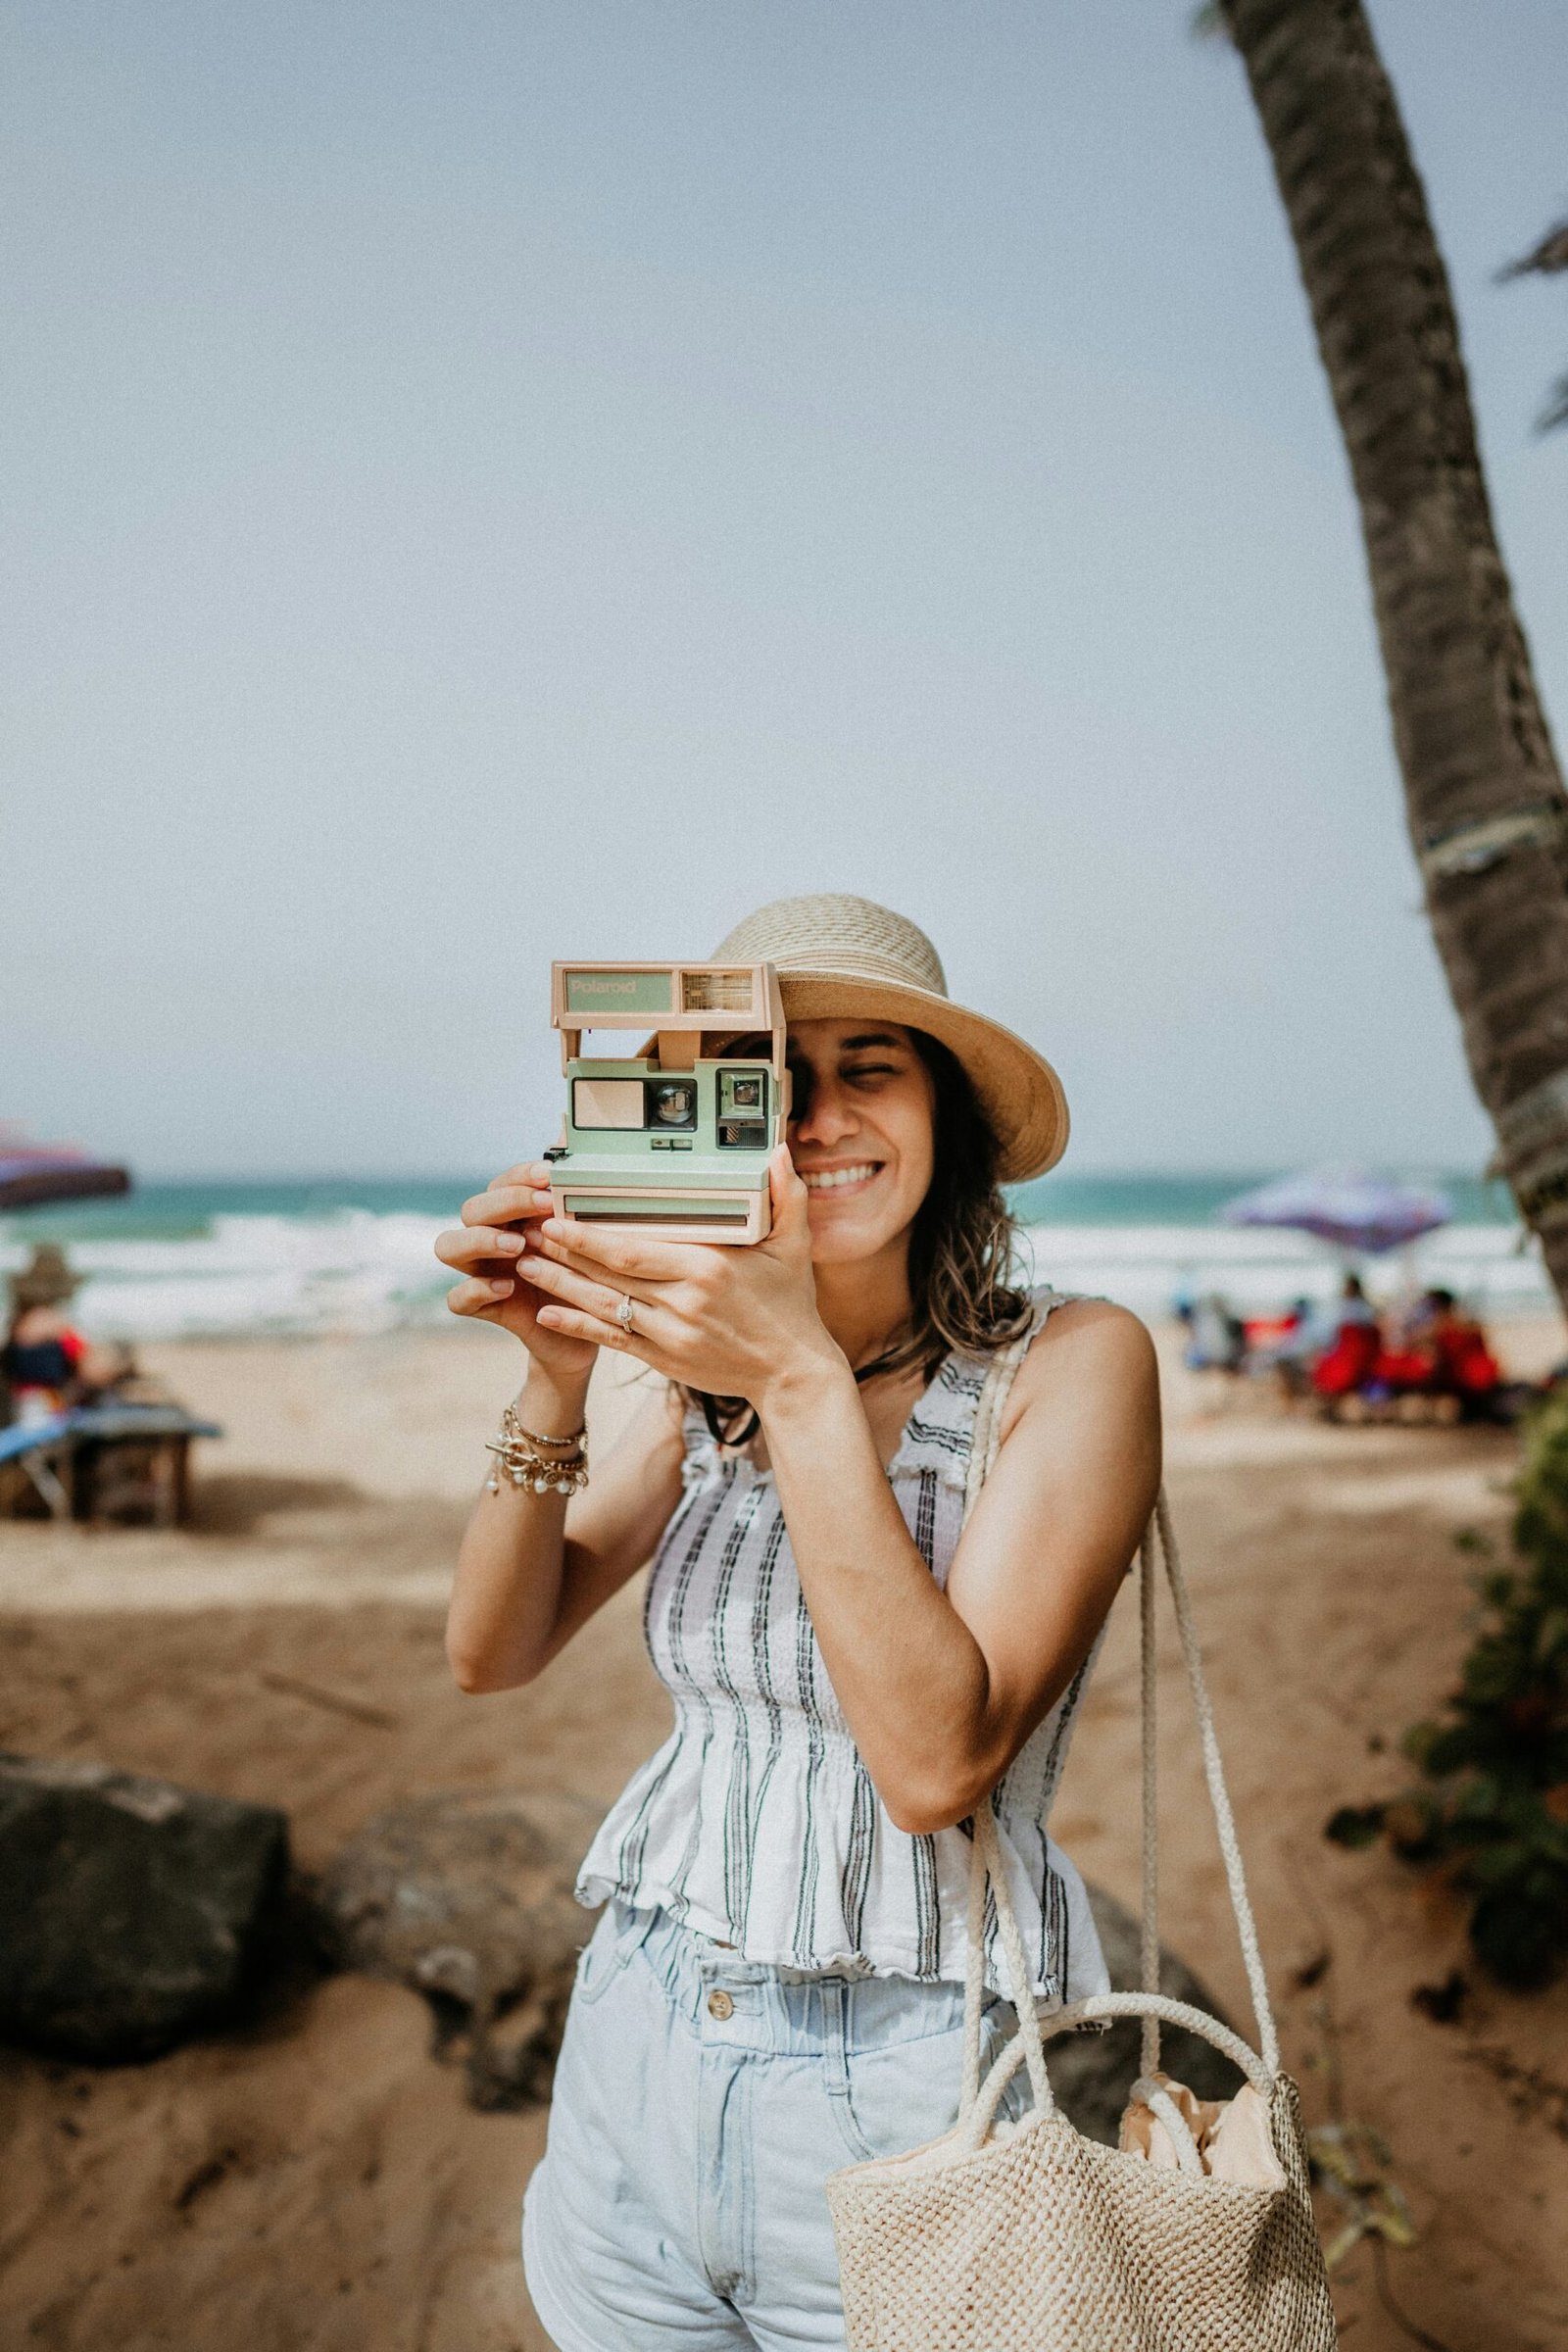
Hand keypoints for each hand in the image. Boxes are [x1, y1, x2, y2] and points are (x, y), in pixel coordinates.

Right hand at [435, 1161, 598, 1388]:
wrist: (593, 1329)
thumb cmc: (593, 1274)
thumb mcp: (594, 1237)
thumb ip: (582, 1196)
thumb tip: (576, 1143)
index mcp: (515, 1216)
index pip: (503, 1184)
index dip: (521, 1176)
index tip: (550, 1175)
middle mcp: (492, 1238)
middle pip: (472, 1209)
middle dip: (505, 1203)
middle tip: (544, 1206)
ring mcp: (483, 1272)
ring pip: (448, 1247)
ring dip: (480, 1240)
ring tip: (517, 1246)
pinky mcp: (484, 1307)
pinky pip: (458, 1298)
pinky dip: (476, 1290)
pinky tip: (507, 1287)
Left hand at [513, 1147, 842, 1410]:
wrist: (792, 1372)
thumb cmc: (791, 1304)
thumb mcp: (794, 1246)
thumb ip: (785, 1195)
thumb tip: (777, 1149)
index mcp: (706, 1268)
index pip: (632, 1248)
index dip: (589, 1235)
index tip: (558, 1216)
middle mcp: (682, 1302)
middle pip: (608, 1275)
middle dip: (563, 1253)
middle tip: (528, 1231)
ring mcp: (669, 1334)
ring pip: (602, 1307)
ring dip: (559, 1286)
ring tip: (525, 1265)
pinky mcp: (663, 1359)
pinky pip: (611, 1340)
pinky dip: (576, 1327)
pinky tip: (546, 1314)